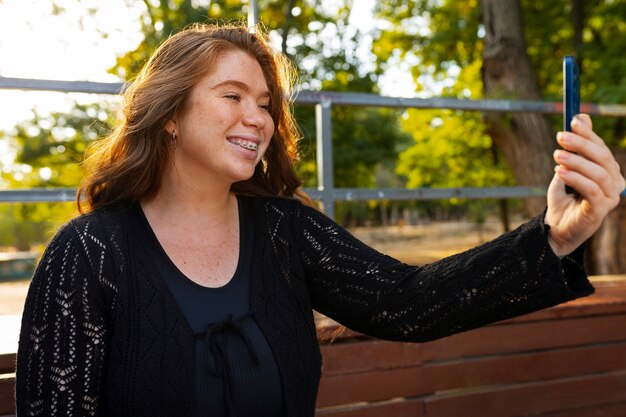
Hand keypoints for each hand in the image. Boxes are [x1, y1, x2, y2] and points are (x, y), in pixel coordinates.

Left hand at [545, 114, 624, 256]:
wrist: (556, 227)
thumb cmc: (563, 198)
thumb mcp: (566, 168)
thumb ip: (574, 148)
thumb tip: (581, 116)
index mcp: (609, 171)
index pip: (601, 148)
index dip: (589, 133)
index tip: (573, 120)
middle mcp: (615, 182)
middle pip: (603, 158)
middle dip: (581, 144)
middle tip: (560, 136)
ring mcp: (611, 197)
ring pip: (598, 173)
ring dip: (576, 161)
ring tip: (556, 155)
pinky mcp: (601, 210)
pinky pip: (591, 190)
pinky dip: (575, 178)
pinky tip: (559, 172)